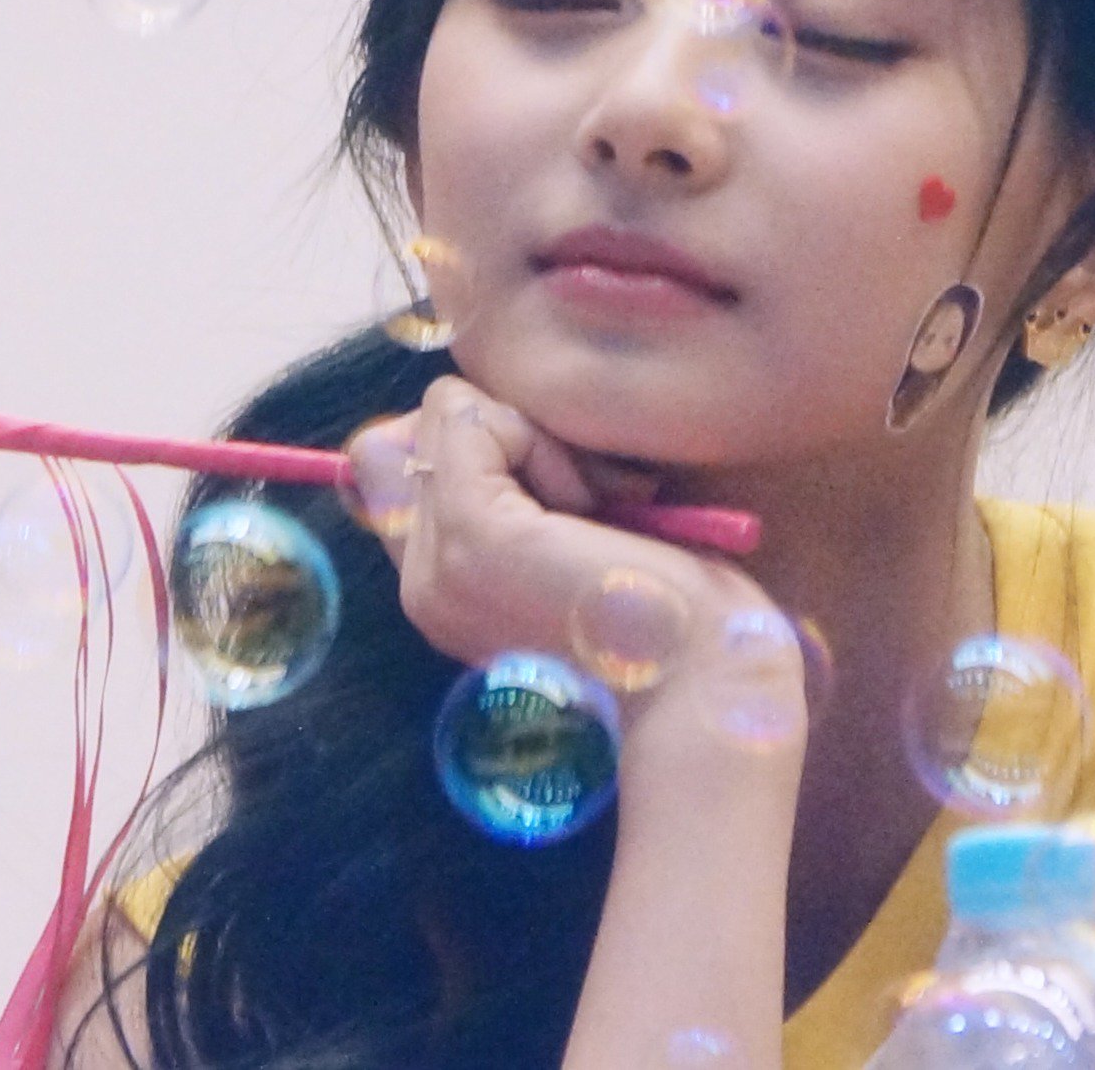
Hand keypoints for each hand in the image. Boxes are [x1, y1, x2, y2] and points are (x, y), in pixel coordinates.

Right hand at [362, 378, 795, 752]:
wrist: (706, 686)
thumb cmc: (666, 615)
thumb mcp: (565, 536)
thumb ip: (501, 487)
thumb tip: (461, 408)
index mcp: (439, 590)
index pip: (389, 460)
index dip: (474, 443)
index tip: (561, 496)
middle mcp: (420, 583)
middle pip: (417, 427)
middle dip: (509, 433)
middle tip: (587, 501)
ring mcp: (437, 565)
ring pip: (446, 413)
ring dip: (532, 437)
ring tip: (594, 509)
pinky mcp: (471, 535)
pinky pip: (472, 420)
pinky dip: (541, 440)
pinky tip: (593, 507)